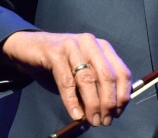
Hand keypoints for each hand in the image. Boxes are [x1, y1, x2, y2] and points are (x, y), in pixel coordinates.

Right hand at [1, 31, 131, 126]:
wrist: (29, 48)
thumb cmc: (59, 64)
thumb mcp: (81, 75)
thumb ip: (94, 89)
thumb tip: (107, 112)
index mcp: (103, 48)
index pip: (122, 72)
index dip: (122, 94)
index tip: (118, 112)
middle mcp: (91, 44)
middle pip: (107, 75)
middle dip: (109, 101)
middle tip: (106, 120)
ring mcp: (73, 46)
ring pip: (88, 78)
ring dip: (93, 103)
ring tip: (93, 120)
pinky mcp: (55, 53)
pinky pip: (66, 81)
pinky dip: (72, 100)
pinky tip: (76, 114)